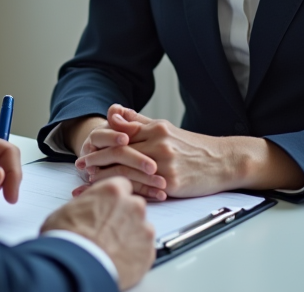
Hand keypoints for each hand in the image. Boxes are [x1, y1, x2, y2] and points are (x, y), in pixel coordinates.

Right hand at [42, 177, 154, 290]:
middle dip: (124, 216)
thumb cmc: (69, 238)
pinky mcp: (149, 250)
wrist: (79, 266)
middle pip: (134, 206)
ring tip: (112, 247)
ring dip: (131, 235)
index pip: (122, 186)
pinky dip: (136, 253)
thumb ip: (84, 206)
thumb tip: (81, 212)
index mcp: (113, 191)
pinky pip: (145, 248)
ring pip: (141, 228)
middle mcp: (133, 206)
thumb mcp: (67, 211)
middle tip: (108, 230)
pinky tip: (119, 258)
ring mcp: (144, 228)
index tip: (109, 206)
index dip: (114, 198)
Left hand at [77, 106, 303, 198]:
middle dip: (96, 158)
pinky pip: (143, 187)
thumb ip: (139, 121)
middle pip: (119, 149)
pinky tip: (114, 194)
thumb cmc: (193, 147)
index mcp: (156, 129)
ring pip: (127, 169)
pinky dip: (124, 190)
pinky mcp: (172, 183)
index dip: (100, 141)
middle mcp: (159, 143)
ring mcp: (165, 164)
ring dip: (104, 176)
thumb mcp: (167, 128)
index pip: (121, 133)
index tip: (86, 147)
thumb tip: (115, 111)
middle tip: (80, 164)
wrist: (224, 161)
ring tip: (87, 183)